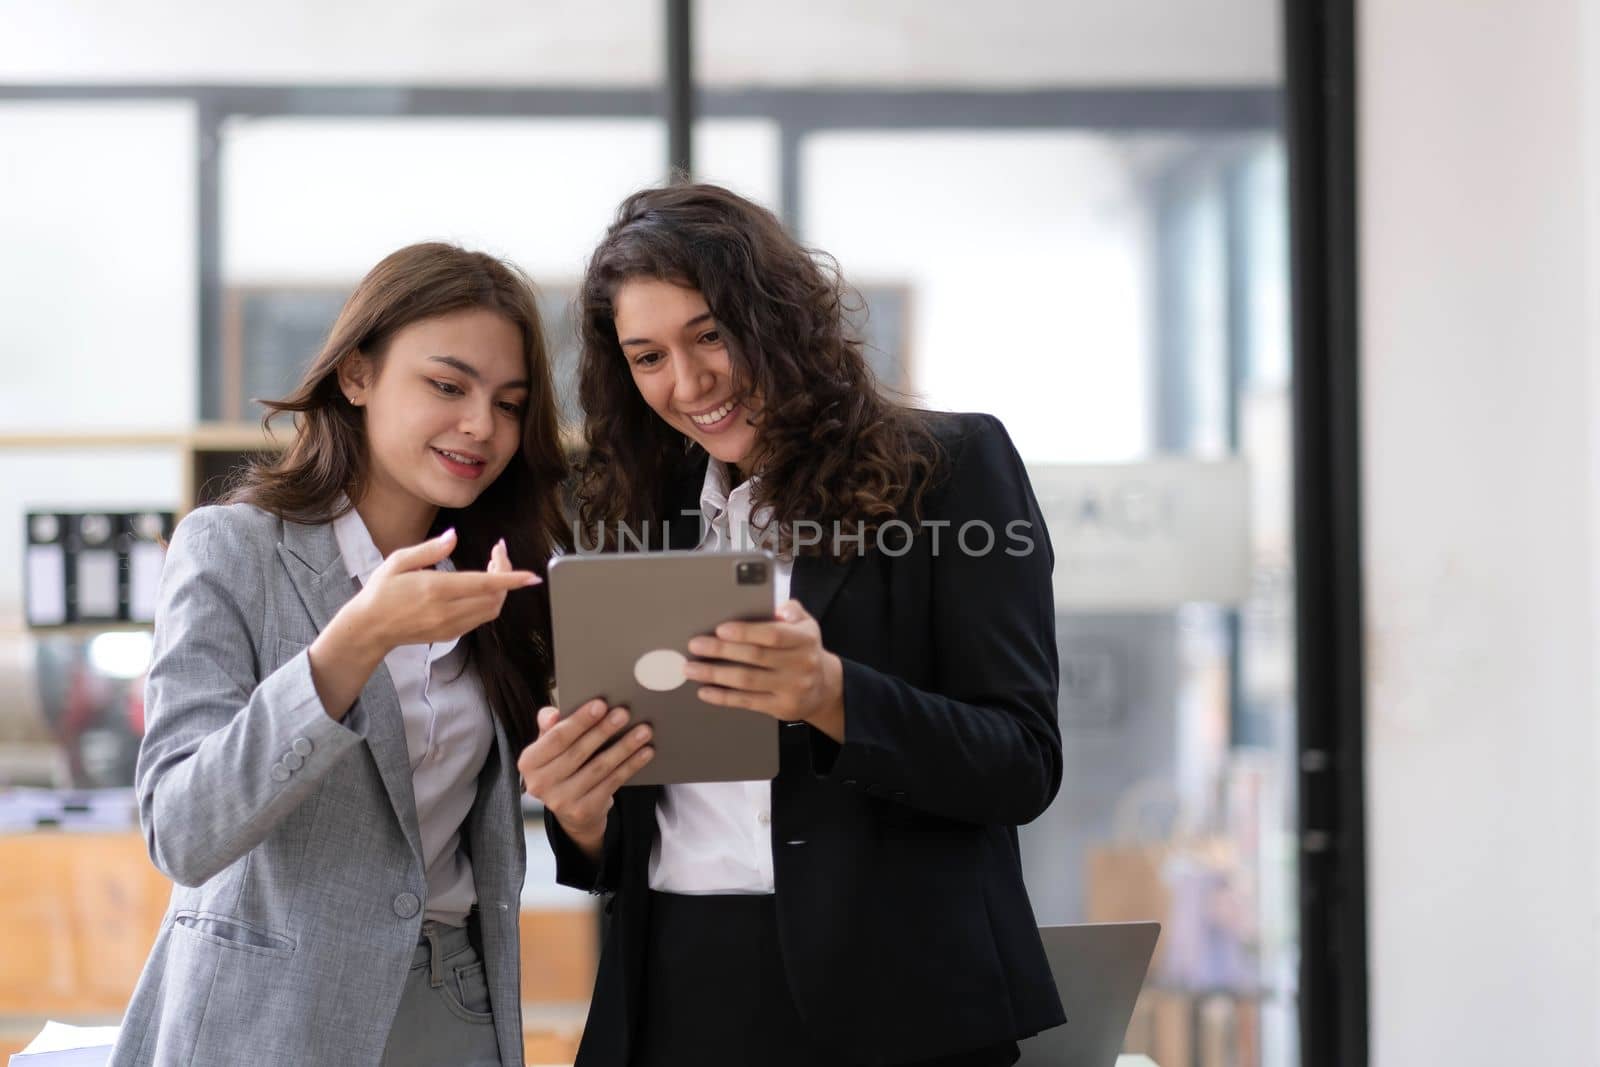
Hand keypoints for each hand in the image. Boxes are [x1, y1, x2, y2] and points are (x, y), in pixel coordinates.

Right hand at [350, 528, 538, 653]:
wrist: (370, 628)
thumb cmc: (382, 591)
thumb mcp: (399, 561)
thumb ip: (429, 549)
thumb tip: (453, 537)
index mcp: (435, 589)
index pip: (484, 584)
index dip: (511, 579)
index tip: (531, 576)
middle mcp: (446, 611)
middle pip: (495, 598)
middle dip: (506, 576)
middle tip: (499, 554)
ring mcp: (450, 626)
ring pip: (491, 610)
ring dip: (500, 590)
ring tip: (493, 567)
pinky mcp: (450, 634)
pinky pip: (480, 618)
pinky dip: (489, 601)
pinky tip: (481, 586)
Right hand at [518, 701, 654, 860]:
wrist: (571, 809)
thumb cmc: (562, 765)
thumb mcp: (550, 745)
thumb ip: (550, 726)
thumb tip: (552, 715)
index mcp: (529, 762)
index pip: (556, 738)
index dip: (579, 721)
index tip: (601, 704)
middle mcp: (540, 784)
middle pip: (578, 752)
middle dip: (603, 730)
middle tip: (624, 713)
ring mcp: (561, 801)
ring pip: (599, 768)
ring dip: (623, 747)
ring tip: (643, 731)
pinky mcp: (583, 811)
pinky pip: (612, 783)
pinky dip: (630, 766)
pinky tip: (645, 752)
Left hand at [683, 599, 845, 740]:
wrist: (824, 687)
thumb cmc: (804, 649)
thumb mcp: (806, 624)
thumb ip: (790, 610)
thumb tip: (776, 608)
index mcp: (805, 640)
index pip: (774, 635)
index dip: (746, 632)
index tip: (721, 629)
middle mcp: (801, 665)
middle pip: (756, 657)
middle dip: (721, 651)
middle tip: (696, 646)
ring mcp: (791, 689)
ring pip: (747, 681)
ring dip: (715, 674)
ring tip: (692, 668)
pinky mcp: (781, 708)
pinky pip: (747, 702)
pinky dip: (723, 697)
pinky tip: (705, 691)